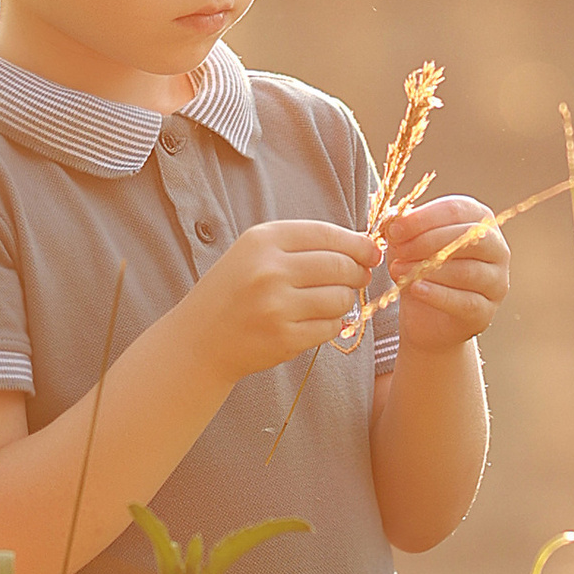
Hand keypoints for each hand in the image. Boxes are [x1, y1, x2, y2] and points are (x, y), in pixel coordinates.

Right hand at [190, 217, 381, 381]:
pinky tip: (317, 321)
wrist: (200, 338)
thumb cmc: (234, 290)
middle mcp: (269, 270)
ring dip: (346, 301)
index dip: (357, 243)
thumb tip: (362, 245)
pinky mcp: (284, 338)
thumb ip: (303, 244)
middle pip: (340, 266)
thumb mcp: (256, 252)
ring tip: (331, 301)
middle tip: (360, 277)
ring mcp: (276, 307)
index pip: (326, 234)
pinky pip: (330, 328)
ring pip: (341, 299)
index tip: (373, 251)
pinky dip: (333, 325)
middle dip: (358, 272)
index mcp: (262, 240)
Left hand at [381, 196, 508, 354]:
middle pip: (468, 236)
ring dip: (428, 269)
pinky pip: (465, 302)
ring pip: (467, 270)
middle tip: (398, 251)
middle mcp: (496, 248)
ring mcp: (496, 281)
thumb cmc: (422, 269)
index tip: (394, 230)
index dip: (423, 218)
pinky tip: (415, 289)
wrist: (427, 318)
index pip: (456, 210)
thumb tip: (393, 219)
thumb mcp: (408, 244)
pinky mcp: (486, 310)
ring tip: (398, 270)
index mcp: (479, 220)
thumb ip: (403, 229)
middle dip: (427, 242)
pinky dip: (438, 295)